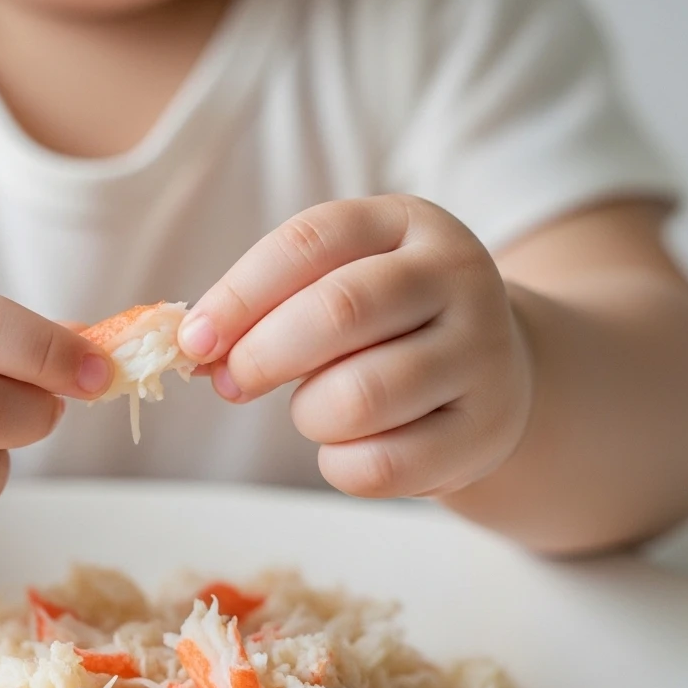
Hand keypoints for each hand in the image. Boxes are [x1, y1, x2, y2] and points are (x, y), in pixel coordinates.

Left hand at [180, 195, 532, 497]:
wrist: (494, 373)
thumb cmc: (385, 326)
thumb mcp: (336, 285)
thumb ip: (269, 307)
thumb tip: (195, 348)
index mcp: (405, 223)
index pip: (309, 242)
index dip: (239, 294)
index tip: (193, 340)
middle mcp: (457, 276)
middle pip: (338, 312)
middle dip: (262, 356)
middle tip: (232, 382)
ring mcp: (482, 352)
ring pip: (359, 397)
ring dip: (308, 414)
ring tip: (313, 410)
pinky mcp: (487, 429)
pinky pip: (383, 464)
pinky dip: (338, 465)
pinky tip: (345, 448)